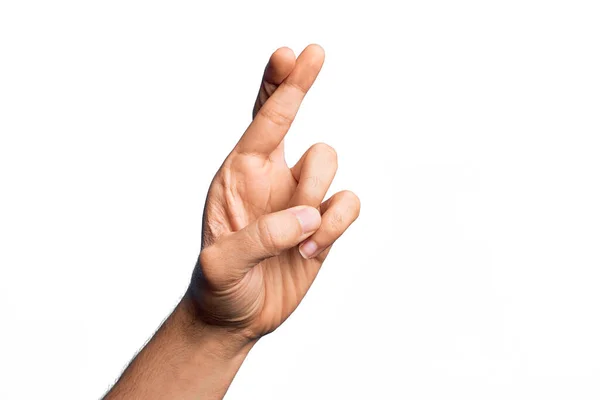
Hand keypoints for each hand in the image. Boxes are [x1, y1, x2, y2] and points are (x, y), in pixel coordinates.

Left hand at [187, 44, 360, 339]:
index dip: (279, 85)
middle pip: (297, 119)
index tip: (291, 53)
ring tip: (296, 236)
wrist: (237, 317)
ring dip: (316, 195)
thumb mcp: (220, 267)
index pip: (261, 121)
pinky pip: (349, 201)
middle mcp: (271, 178)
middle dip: (303, 85)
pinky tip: (312, 247)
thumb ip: (258, 238)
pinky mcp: (325, 222)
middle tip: (314, 51)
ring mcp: (300, 198)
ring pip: (328, 161)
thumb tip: (306, 215)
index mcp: (238, 176)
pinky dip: (337, 223)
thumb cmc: (218, 287)